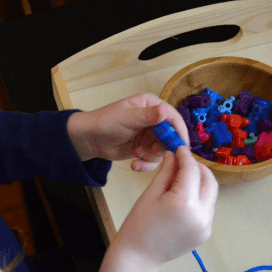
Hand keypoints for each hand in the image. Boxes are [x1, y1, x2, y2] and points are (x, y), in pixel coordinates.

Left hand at [67, 93, 189, 171]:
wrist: (90, 139)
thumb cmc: (106, 122)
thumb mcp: (127, 117)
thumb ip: (147, 116)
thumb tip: (165, 110)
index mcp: (152, 106)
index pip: (173, 118)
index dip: (179, 132)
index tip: (180, 146)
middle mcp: (155, 120)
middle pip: (171, 137)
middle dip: (162, 149)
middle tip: (149, 153)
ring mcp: (150, 135)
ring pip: (163, 151)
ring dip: (151, 158)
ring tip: (137, 156)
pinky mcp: (145, 149)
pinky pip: (153, 160)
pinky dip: (146, 165)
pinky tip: (134, 165)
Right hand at [115, 145, 217, 267]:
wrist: (138, 257)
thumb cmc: (138, 225)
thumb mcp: (150, 194)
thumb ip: (166, 172)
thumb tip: (174, 154)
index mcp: (184, 203)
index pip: (191, 170)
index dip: (185, 156)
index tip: (179, 148)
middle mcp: (200, 214)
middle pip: (209, 180)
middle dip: (198, 168)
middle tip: (184, 162)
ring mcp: (206, 226)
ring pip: (211, 194)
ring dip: (201, 182)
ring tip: (183, 178)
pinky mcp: (205, 233)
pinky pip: (207, 208)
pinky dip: (200, 198)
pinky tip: (184, 197)